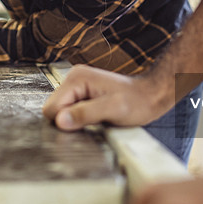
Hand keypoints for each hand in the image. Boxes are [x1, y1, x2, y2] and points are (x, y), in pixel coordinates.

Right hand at [42, 64, 170, 129]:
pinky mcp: (81, 92)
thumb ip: (85, 114)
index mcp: (77, 78)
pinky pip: (70, 109)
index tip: (84, 125)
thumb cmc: (137, 102)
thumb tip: (60, 121)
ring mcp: (76, 84)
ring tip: (96, 119)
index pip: (52, 107)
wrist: (151, 95)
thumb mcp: (113, 110)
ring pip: (61, 110)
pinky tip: (95, 117)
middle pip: (54, 109)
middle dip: (69, 120)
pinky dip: (79, 117)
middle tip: (93, 122)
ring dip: (75, 120)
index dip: (65, 122)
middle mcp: (73, 78)